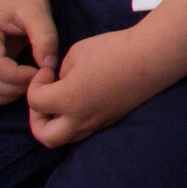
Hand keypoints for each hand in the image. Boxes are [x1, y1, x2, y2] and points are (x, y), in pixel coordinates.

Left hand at [22, 26, 160, 145]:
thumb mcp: (77, 52)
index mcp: (67, 100)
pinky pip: (85, 130)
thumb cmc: (113, 50)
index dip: (34, 84)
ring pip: (67, 137)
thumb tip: (63, 82)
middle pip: (46, 137)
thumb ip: (62, 72)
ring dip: (57, 123)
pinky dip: (76, 121)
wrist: (151, 58)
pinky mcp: (112, 120)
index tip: (48, 71)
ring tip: (62, 102)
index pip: (35, 102)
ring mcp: (98, 122)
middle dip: (38, 121)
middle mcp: (80, 118)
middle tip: (45, 100)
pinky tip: (82, 101)